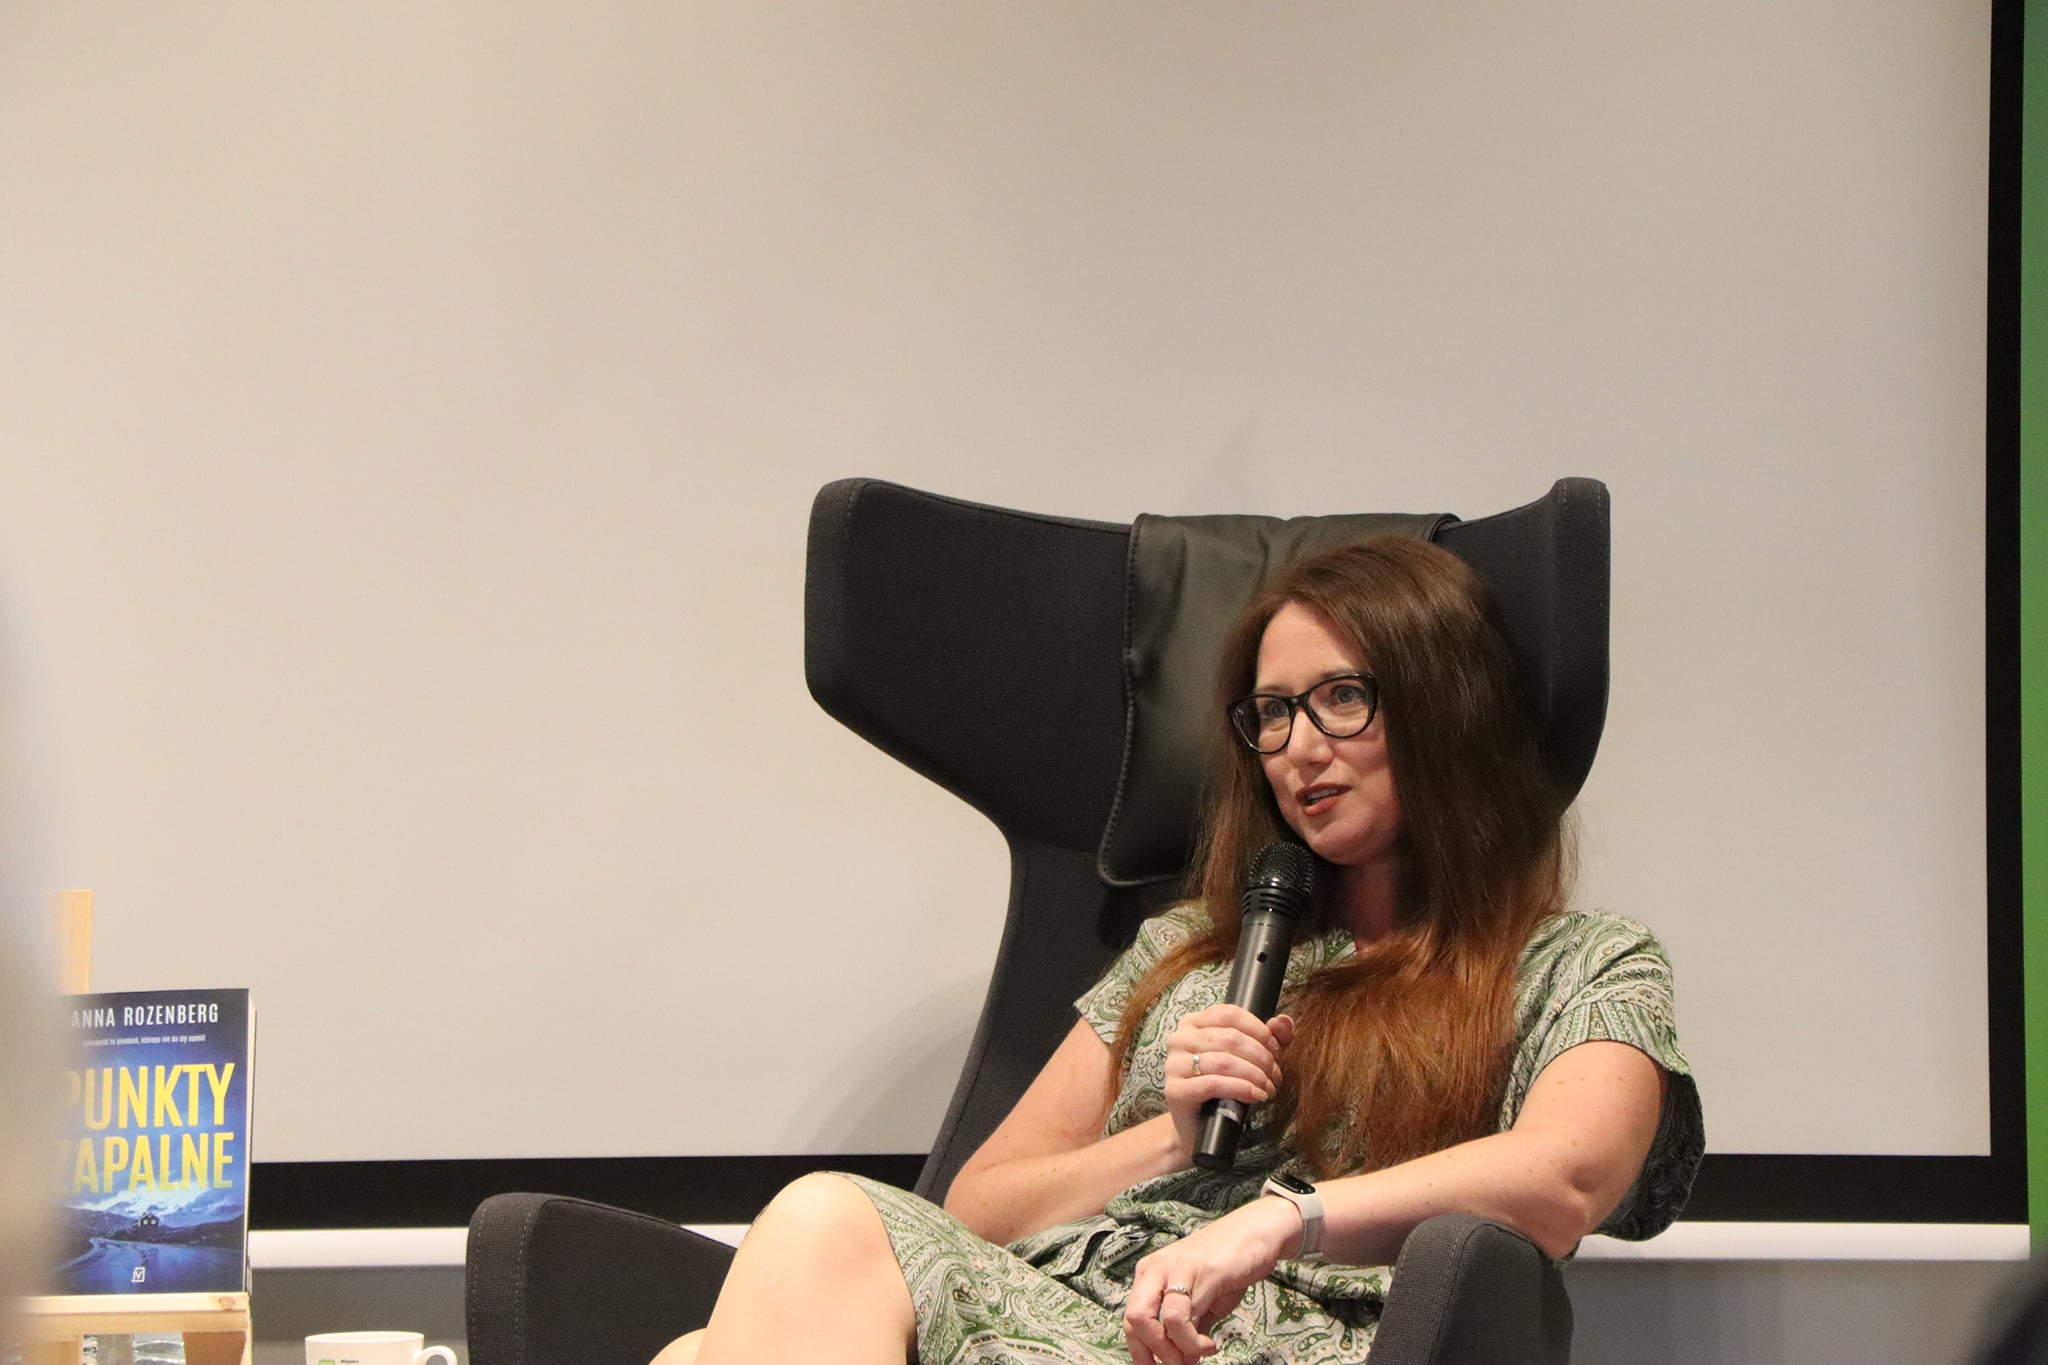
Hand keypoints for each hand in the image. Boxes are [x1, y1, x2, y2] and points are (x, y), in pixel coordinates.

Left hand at [1121, 1194, 1301, 1364]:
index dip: (1141, 1352)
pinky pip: (1183, 1315)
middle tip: (1180, 1364)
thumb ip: (1188, 1328)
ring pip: (1157, 1320)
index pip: (1130, 1320)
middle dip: (1153, 1352)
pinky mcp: (1202, 1271)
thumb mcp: (1202, 1302)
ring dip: (1178, 1350)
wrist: (1256, 1231)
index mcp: (1150, 1274)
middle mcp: (1156, 1268)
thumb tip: (1183, 1362)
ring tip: (1201, 1352)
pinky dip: (1194, 1341)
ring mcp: (1177, 1268)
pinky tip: (1211, 1344)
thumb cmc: (1227, 1266)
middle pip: (1134, 1319)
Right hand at [1162, 1007, 1294, 1161]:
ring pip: (1224, 1061)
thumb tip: (1283, 1021)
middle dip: (1261, 1057)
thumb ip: (1269, 1037)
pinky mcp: (1175, 1090)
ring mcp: (1174, 1064)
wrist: (1200, 1128)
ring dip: (1254, 1075)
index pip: (1231, 1014)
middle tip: (1275, 1076)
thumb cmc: (1225, 1089)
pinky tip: (1256, 1095)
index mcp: (1194, 1022)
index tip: (1276, 1051)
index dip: (1260, 1031)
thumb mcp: (1250, 1059)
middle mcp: (1179, 1038)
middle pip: (1231, 1038)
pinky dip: (1241, 1089)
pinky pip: (1214, 1084)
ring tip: (1268, 1088)